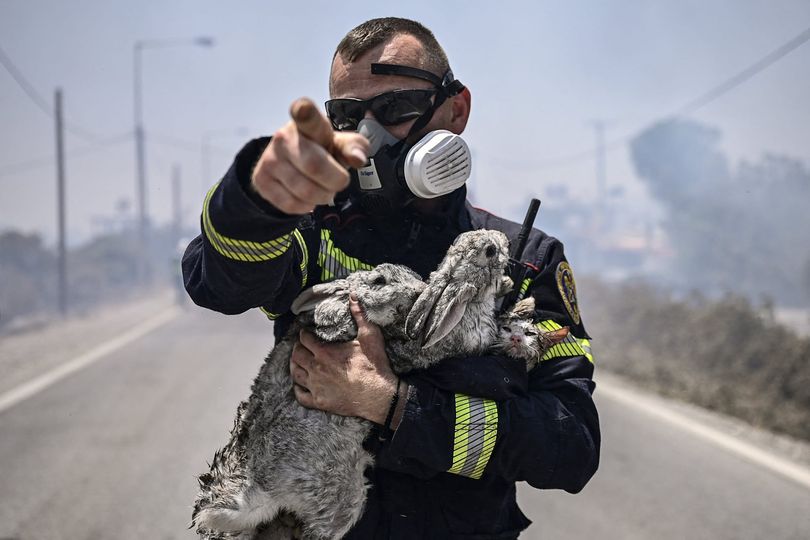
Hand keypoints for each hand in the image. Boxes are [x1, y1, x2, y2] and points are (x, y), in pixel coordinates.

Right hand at [251, 98, 369, 213]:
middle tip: (338, 181)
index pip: (306, 116)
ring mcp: (269, 159)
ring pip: (305, 191)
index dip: (304, 112)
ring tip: (322, 188)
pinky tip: (306, 196)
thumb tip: (358, 159)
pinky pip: (291, 205)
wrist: (290, 162)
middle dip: (335, 182)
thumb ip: (354, 148)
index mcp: (307, 123)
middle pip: (315, 167)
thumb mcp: (341, 144)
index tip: (302, 108)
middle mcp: (283, 137)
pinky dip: (306, 206)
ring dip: (322, 197)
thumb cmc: (322, 150)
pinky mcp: (261, 180)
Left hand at [290, 293, 397, 422]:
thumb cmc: (374, 366)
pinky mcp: (319, 402)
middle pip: (297, 355)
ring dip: (294, 366)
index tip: (305, 333)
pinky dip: (297, 389)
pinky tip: (300, 385)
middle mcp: (316, 368)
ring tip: (297, 362)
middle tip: (301, 346)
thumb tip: (353, 295)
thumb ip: (359, 315)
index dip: (303, 334)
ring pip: (295, 374)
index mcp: (325, 352)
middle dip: (297, 348)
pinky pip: (300, 395)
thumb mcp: (369, 336)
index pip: (304, 339)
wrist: (379, 396)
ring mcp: (316, 387)